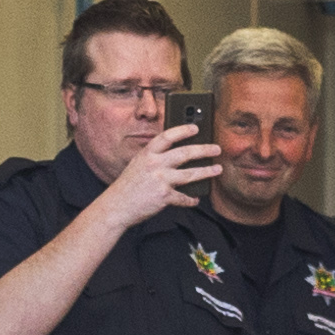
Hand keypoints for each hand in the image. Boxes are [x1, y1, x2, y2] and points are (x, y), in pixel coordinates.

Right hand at [99, 121, 221, 221]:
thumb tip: (178, 153)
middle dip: (204, 150)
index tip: (196, 128)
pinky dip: (191, 199)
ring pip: (190, 174)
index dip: (183, 130)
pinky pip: (184, 198)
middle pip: (185, 153)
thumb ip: (155, 157)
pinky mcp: (164, 197)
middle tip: (217, 149)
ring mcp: (160, 180)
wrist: (116, 206)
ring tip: (217, 169)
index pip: (167, 136)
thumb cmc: (128, 185)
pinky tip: (196, 199)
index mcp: (147, 153)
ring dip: (207, 172)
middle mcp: (155, 164)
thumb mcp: (138, 164)